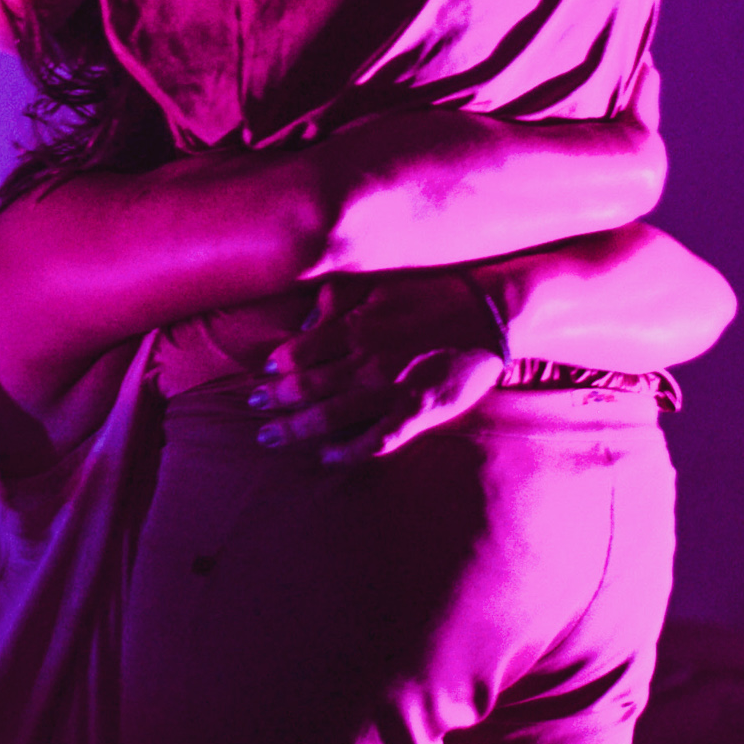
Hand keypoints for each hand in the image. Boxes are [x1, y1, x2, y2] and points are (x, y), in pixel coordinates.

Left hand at [250, 271, 503, 463]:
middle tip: (254, 410)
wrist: (489, 313)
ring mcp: (392, 388)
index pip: (300, 353)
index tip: (262, 375)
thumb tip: (306, 322)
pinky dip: (348, 452)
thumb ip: (339, 301)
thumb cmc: (431, 294)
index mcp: (357, 327)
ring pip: (331, 416)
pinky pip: (377, 440)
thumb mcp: (378, 285)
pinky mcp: (418, 411)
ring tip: (270, 437)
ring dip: (296, 429)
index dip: (276, 367)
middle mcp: (368, 360)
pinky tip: (327, 458)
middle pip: (307, 388)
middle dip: (275, 401)